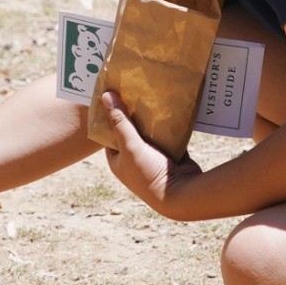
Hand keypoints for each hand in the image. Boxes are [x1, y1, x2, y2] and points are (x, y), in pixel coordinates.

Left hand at [98, 92, 201, 219]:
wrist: (181, 194)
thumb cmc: (148, 173)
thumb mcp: (129, 145)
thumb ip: (119, 121)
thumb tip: (105, 96)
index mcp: (118, 161)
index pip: (109, 133)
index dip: (110, 116)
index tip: (113, 94)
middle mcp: (134, 160)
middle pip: (131, 131)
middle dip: (133, 114)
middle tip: (133, 90)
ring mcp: (153, 157)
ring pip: (150, 132)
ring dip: (151, 118)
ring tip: (150, 94)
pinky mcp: (171, 154)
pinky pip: (168, 135)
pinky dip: (168, 124)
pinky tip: (168, 106)